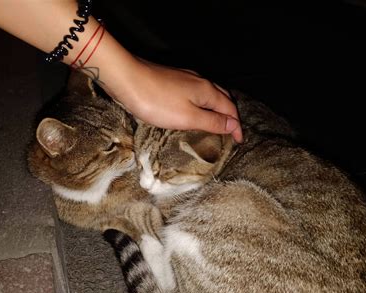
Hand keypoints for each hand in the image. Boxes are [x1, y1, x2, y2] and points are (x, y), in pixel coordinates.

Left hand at [109, 58, 242, 142]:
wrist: (127, 78)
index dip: (236, 126)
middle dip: (230, 115)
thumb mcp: (187, 117)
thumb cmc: (156, 101)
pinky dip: (203, 103)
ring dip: (217, 108)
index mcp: (207, 92)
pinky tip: (194, 110)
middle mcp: (200, 81)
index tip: (239, 140)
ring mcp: (186, 78)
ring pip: (210, 94)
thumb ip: (212, 121)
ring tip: (216, 123)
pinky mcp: (173, 79)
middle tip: (231, 132)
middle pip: (223, 98)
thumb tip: (233, 125)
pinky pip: (196, 92)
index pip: (230, 109)